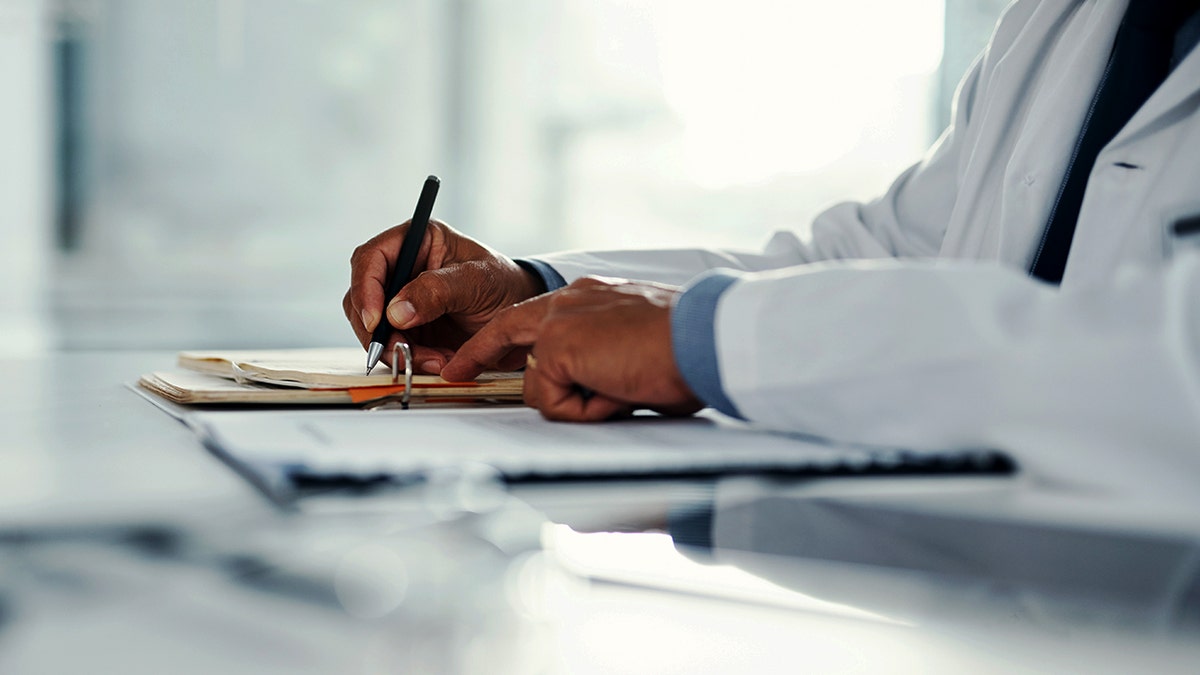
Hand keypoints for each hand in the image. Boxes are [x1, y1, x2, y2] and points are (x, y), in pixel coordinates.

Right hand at [343, 219, 544, 372]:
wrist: (519, 315)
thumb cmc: (503, 285)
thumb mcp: (476, 281)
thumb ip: (437, 291)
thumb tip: (395, 312)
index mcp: (416, 240)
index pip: (371, 258)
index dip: (366, 289)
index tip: (377, 320)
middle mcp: (402, 268)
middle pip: (362, 297)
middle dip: (378, 330)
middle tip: (402, 351)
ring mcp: (401, 300)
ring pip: (373, 328)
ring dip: (397, 349)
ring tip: (435, 359)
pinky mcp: (407, 328)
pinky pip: (392, 347)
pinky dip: (409, 359)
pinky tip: (438, 362)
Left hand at [441, 276, 703, 420]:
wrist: (702, 338)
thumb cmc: (688, 347)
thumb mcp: (637, 349)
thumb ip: (605, 360)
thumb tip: (598, 390)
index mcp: (593, 297)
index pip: (537, 315)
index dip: (507, 337)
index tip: (484, 351)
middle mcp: (572, 300)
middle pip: (507, 330)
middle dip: (477, 354)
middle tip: (456, 372)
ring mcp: (559, 321)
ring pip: (537, 383)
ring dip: (577, 402)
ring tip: (622, 391)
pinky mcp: (556, 347)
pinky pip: (552, 402)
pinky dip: (584, 410)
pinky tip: (616, 393)